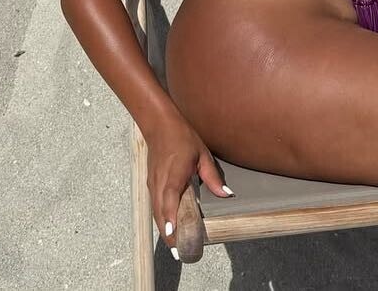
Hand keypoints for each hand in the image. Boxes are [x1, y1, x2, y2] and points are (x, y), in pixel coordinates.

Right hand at [146, 120, 231, 254]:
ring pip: (157, 213)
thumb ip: (212, 177)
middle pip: (161, 214)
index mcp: (174, 175)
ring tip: (175, 246)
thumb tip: (226, 194)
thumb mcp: (202, 154)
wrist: (159, 125)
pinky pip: (156, 206)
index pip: (170, 201)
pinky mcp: (151, 185)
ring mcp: (153, 185)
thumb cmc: (181, 137)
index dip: (171, 219)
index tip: (175, 236)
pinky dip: (162, 219)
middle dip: (169, 234)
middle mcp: (160, 183)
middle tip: (180, 252)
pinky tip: (169, 228)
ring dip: (165, 229)